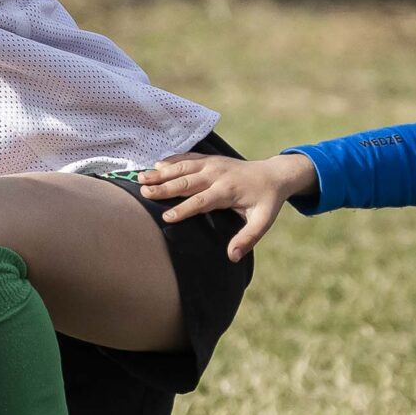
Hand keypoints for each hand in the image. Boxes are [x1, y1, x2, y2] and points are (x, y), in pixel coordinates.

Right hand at [137, 152, 317, 261]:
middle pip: (187, 181)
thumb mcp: (263, 222)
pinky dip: (172, 161)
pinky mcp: (210, 158)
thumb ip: (248, 238)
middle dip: (164, 187)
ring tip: (141, 177)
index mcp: (228, 190)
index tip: (166, 218)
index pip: (202, 201)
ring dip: (162, 172)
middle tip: (144, 193)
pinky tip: (156, 165)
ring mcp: (213, 163)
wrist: (274, 174)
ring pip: (183, 167)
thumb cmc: (267, 201)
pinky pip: (188, 157)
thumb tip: (233, 256)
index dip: (184, 209)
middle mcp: (218, 174)